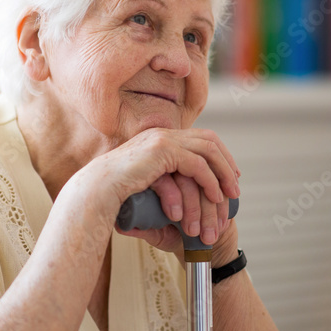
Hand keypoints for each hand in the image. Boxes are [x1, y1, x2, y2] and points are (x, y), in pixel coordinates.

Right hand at [75, 127, 240, 253]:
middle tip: (235, 187)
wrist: (95, 191)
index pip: (199, 138)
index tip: (230, 176)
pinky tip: (214, 197)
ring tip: (230, 196)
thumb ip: (162, 181)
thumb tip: (178, 194)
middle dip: (226, 162)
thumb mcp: (145, 183)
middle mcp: (162, 133)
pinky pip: (197, 165)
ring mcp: (162, 139)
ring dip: (222, 174)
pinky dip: (209, 181)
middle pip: (209, 139)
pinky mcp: (162, 151)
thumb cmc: (115, 194)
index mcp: (159, 138)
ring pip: (207, 151)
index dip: (219, 155)